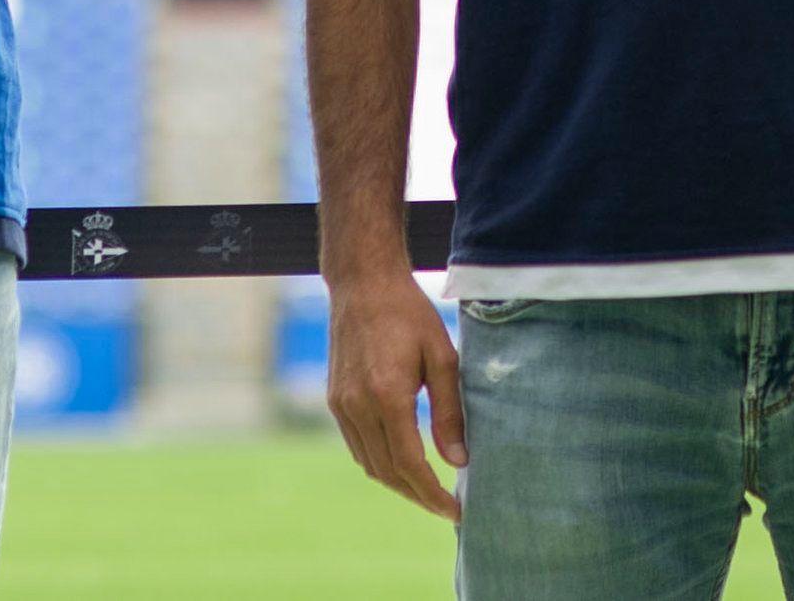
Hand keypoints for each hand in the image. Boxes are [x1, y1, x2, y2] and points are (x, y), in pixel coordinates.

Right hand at [324, 273, 464, 520]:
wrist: (363, 283)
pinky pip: (357, 446)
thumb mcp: (442, 356)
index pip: (410, 463)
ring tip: (427, 491)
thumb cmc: (409, 313)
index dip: (433, 493)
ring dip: (398, 484)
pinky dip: (379, 463)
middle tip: (446, 507)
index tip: (455, 509)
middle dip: (418, 496)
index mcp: (388, 395)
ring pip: (369, 464)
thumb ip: (450, 411)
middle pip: (388, 472)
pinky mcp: (335, 400)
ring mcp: (342, 404)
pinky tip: (401, 463)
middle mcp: (358, 405)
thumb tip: (458, 460)